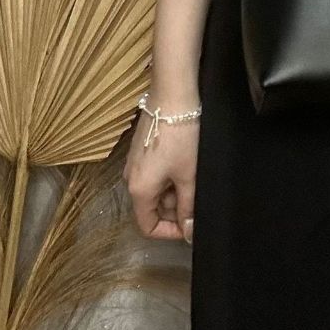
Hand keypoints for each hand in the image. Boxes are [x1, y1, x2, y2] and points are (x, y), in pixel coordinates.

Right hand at [122, 99, 199, 244]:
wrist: (172, 96)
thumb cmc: (181, 137)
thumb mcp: (188, 175)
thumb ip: (188, 206)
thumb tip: (188, 232)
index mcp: (139, 191)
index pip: (148, 226)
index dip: (170, 232)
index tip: (191, 226)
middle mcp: (130, 179)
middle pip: (152, 208)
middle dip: (176, 209)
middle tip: (199, 197)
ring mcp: (135, 163)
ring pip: (156, 190)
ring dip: (175, 191)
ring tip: (196, 176)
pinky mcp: (142, 149)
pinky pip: (155, 174)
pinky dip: (171, 176)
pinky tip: (188, 164)